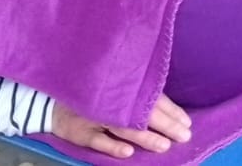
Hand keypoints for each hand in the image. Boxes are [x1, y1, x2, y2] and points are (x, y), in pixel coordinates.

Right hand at [52, 95, 190, 158]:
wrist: (53, 103)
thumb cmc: (93, 96)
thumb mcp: (114, 90)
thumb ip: (138, 95)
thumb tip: (170, 109)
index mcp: (123, 89)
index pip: (153, 98)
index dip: (171, 110)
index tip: (187, 122)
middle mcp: (111, 101)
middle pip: (142, 113)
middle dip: (165, 125)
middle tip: (184, 135)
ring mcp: (96, 116)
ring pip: (124, 128)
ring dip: (145, 137)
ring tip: (164, 145)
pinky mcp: (81, 132)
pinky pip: (98, 140)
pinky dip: (112, 146)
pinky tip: (128, 153)